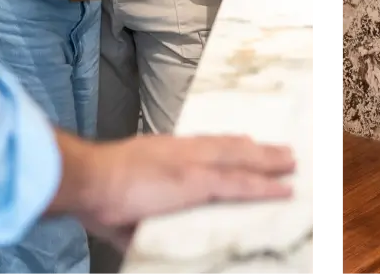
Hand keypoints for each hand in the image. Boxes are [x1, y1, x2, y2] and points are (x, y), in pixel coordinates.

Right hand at [49, 132, 294, 248]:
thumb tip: (143, 237)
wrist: (90, 180)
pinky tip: (280, 189)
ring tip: (290, 162)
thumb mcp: (124, 206)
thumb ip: (143, 220)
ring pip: (240, 160)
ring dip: (267, 161)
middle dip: (257, 150)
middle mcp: (183, 151)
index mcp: (165, 152)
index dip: (229, 145)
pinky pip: (238, 184)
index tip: (247, 143)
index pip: (205, 145)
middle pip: (229, 147)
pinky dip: (262, 186)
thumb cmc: (97, 194)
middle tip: (281, 151)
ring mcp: (192, 164)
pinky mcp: (196, 181)